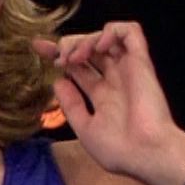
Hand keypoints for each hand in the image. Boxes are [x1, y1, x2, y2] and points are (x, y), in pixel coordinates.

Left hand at [32, 22, 184, 184]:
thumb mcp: (85, 128)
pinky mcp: (141, 61)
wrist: (147, 154)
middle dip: (67, 44)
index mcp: (103, 95)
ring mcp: (128, 69)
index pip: (78, 67)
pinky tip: (99, 47)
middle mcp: (115, 80)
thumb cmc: (119, 150)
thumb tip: (58, 82)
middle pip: (88, 47)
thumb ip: (71, 105)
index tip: (37, 47)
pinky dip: (111, 31)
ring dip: (85, 40)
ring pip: (104, 36)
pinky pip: (130, 31)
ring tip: (76, 58)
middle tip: (59, 59)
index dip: (58, 54)